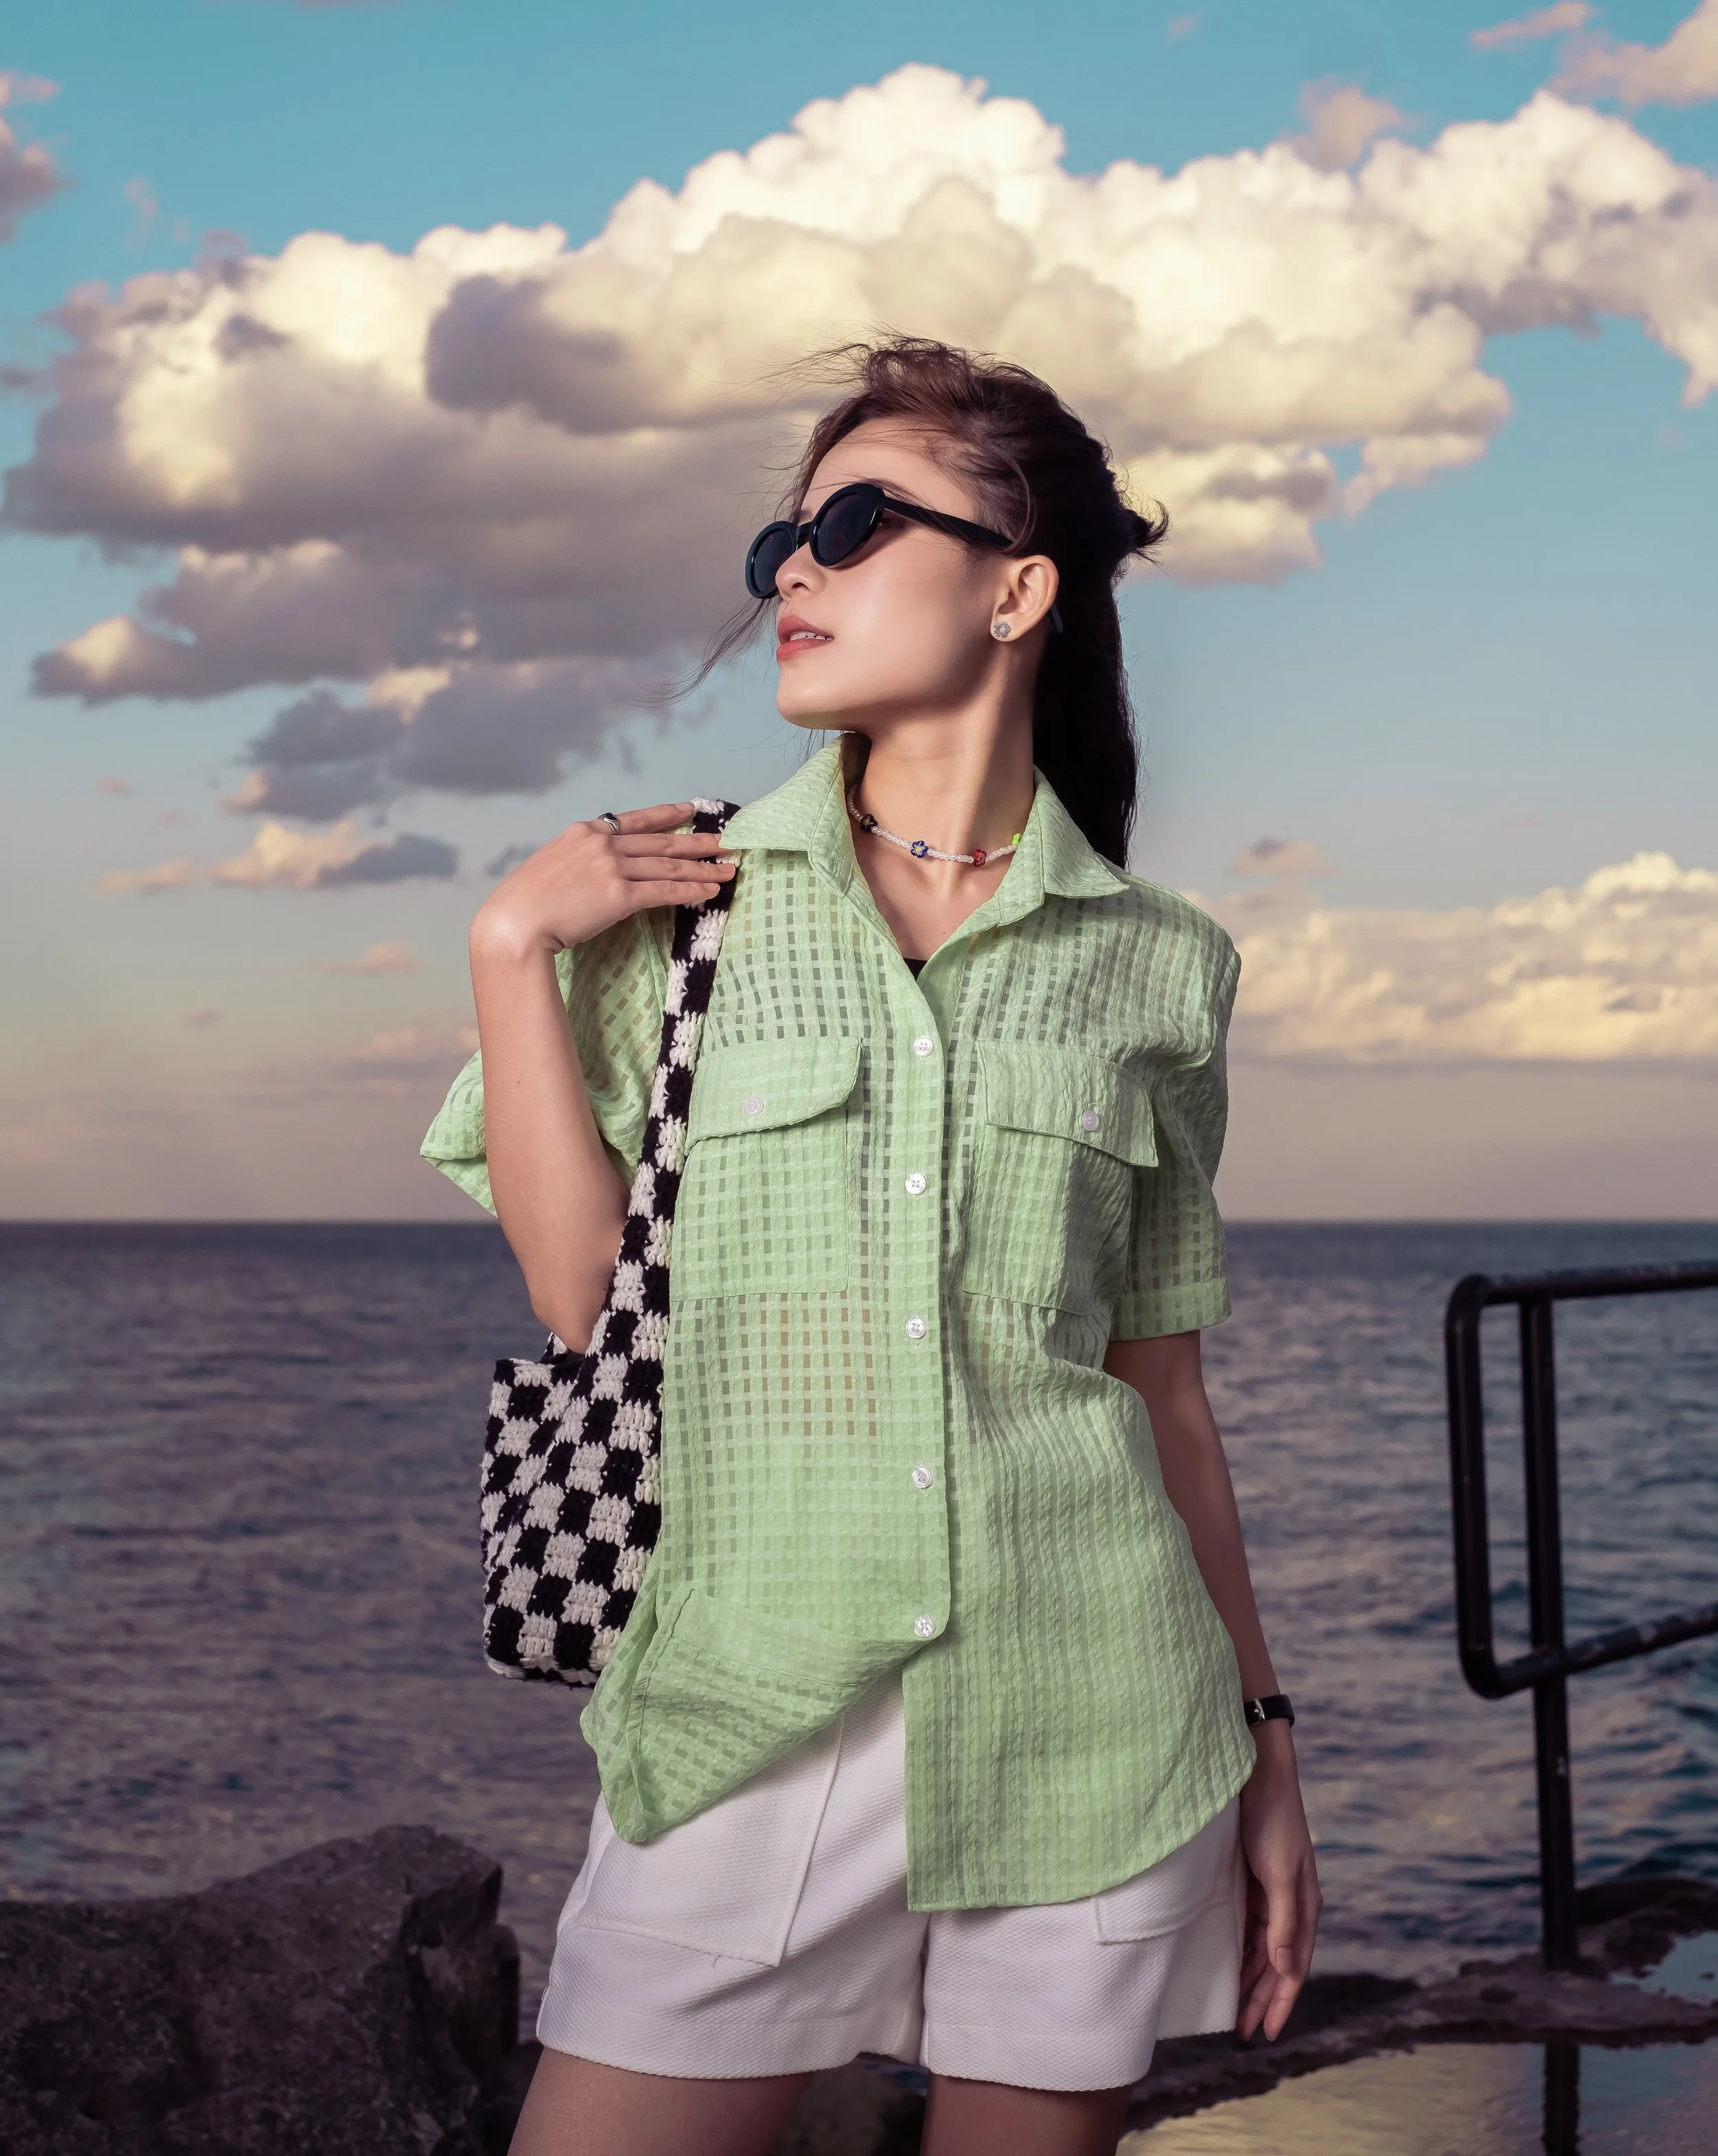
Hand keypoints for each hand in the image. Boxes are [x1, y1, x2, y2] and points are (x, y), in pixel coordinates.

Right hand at [470, 801, 735, 960]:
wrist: (514, 921)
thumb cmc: (525, 902)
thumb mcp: (553, 867)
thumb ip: (581, 862)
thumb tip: (602, 874)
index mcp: (585, 833)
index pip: (635, 820)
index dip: (667, 815)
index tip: (690, 811)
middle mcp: (602, 844)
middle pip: (661, 842)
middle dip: (698, 843)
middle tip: (726, 842)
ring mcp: (612, 868)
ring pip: (669, 866)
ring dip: (703, 869)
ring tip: (728, 870)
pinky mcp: (619, 895)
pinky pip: (664, 891)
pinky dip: (690, 890)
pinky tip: (710, 891)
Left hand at [1235, 1724, 1321, 2041]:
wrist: (1256, 1772)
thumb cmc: (1272, 1819)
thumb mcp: (1279, 1872)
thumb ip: (1283, 1921)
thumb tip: (1286, 1970)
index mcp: (1305, 1906)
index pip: (1294, 1968)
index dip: (1280, 2001)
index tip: (1267, 2033)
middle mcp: (1291, 1904)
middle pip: (1278, 1965)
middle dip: (1264, 1999)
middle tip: (1245, 2033)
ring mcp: (1271, 1893)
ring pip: (1263, 1950)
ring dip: (1252, 1980)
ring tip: (1237, 2010)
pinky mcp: (1253, 1880)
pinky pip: (1250, 1928)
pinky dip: (1243, 1952)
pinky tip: (1232, 1965)